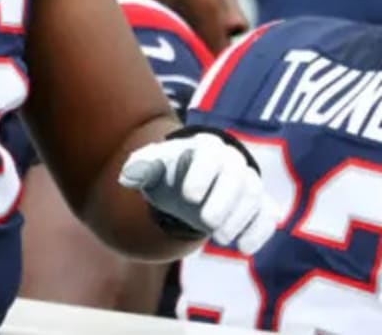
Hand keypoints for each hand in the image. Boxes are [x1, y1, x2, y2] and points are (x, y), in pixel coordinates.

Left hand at [119, 127, 279, 254]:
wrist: (188, 186)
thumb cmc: (168, 173)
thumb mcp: (151, 168)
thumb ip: (140, 169)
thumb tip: (127, 177)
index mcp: (204, 147)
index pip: (209, 155)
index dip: (202, 175)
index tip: (188, 197)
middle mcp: (232, 161)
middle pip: (236, 177)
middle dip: (224, 201)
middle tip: (206, 223)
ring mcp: (249, 183)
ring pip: (254, 196)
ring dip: (239, 219)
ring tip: (219, 237)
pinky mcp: (261, 205)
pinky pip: (268, 215)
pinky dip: (259, 231)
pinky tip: (243, 248)